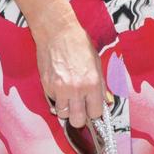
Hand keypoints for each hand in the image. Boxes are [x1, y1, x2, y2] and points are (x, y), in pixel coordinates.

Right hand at [33, 0, 105, 127]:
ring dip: (67, 108)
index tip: (92, 108)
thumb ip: (101, 85)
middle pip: (78, 121)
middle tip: (80, 108)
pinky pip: (52, 102)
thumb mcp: (97, 63)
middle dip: (80, 117)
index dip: (94, 112)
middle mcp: (76, 89)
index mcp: (92, 83)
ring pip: (63, 114)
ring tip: (69, 96)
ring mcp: (59, 89)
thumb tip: (107, 102)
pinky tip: (59, 87)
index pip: (95, 113)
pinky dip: (56, 99)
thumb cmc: (79, 44)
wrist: (57, 32)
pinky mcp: (47, 87)